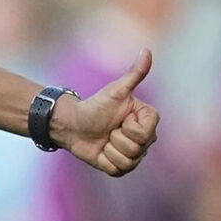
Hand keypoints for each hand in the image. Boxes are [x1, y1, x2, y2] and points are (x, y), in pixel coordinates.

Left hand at [53, 48, 159, 176]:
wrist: (73, 124)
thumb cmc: (94, 105)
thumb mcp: (115, 90)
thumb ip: (134, 73)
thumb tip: (147, 50)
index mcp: (147, 121)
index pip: (146, 133)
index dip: (129, 128)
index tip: (120, 118)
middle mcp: (145, 139)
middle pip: (138, 149)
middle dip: (117, 138)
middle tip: (109, 129)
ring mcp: (134, 154)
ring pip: (129, 161)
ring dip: (110, 149)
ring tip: (104, 139)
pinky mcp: (120, 167)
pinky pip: (118, 170)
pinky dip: (105, 160)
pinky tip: (101, 150)